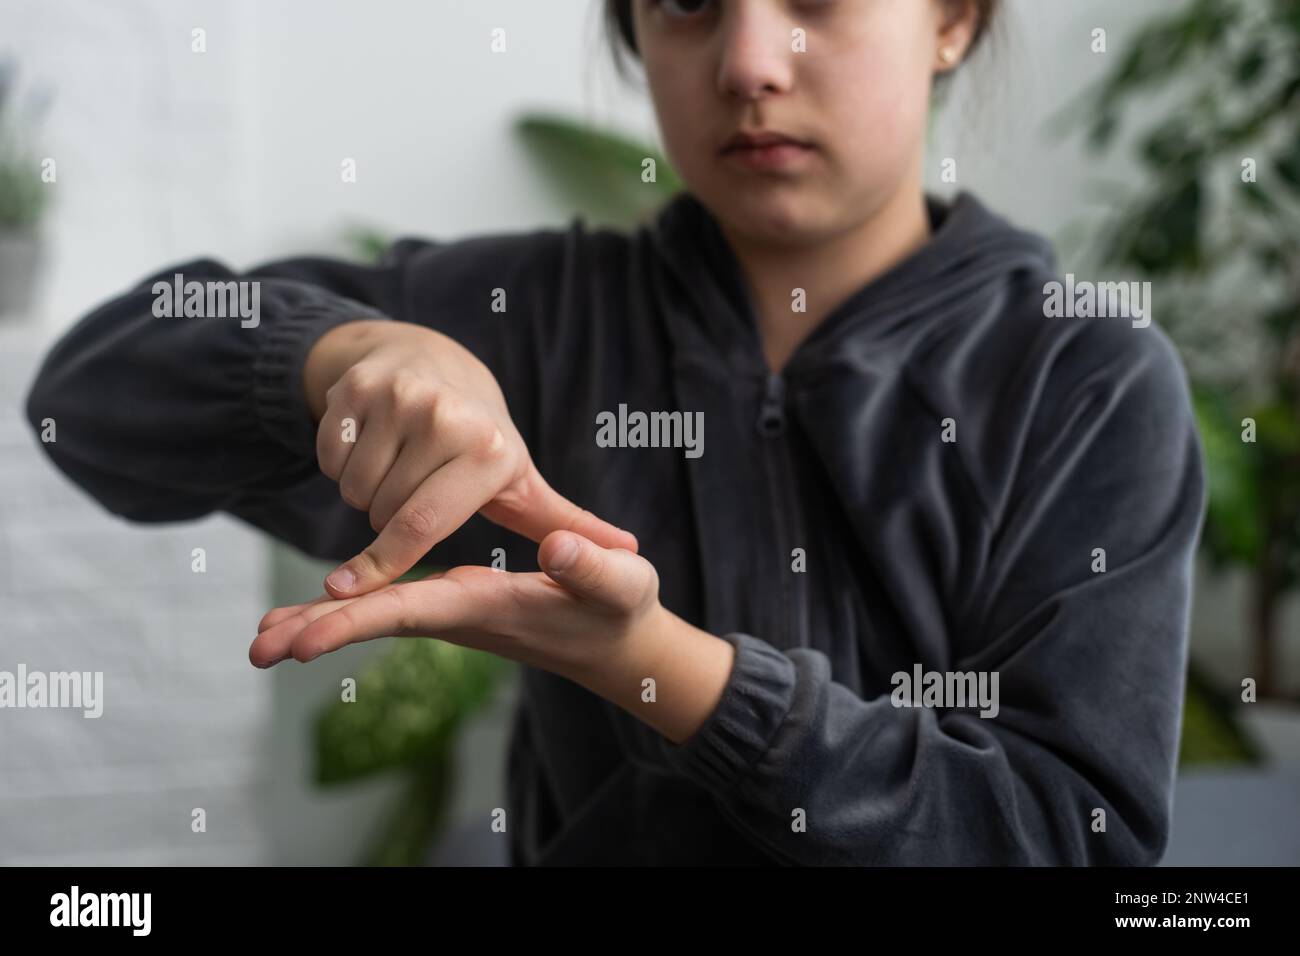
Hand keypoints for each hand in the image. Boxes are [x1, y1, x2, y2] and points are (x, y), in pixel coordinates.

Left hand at [251, 530, 739, 745]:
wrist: (619, 643)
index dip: (357, 622)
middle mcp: (459, 615)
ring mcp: (452, 613)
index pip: (412, 613)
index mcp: (488, 606)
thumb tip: (557, 548)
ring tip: (262, 634)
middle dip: (317, 633)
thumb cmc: (622, 610)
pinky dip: (344, 612)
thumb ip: (594, 565)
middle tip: (256, 649)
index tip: (303, 642)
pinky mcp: (453, 605)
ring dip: (319, 625)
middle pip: (377, 623)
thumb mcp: (622, 582)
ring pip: (376, 617)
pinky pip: (387, 608)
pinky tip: (311, 615)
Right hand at [304, 320, 636, 598]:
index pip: (422, 524)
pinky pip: (328, 456)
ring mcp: (396, 396)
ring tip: (399, 467)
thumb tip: (632, 556)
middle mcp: (443, 418)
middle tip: (415, 491)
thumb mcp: (522, 480)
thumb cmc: (483, 441)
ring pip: (351, 487)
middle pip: (381, 510)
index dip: (383, 563)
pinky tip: (372, 444)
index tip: (347, 595)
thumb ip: (568, 525)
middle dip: (387, 519)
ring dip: (364, 492)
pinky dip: (339, 463)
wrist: (437, 363)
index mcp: (488, 450)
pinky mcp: (356, 386)